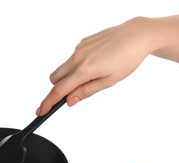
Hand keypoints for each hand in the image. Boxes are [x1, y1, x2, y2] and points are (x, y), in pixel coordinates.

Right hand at [36, 9, 178, 115]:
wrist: (137, 35)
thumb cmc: (127, 58)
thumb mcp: (109, 81)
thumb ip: (86, 91)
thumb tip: (70, 101)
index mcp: (84, 70)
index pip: (59, 91)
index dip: (48, 103)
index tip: (41, 111)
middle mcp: (77, 57)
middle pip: (55, 78)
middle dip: (58, 88)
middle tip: (73, 93)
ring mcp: (79, 48)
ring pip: (63, 68)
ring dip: (69, 76)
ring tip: (91, 76)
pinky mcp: (83, 42)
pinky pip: (73, 58)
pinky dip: (78, 65)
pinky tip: (96, 62)